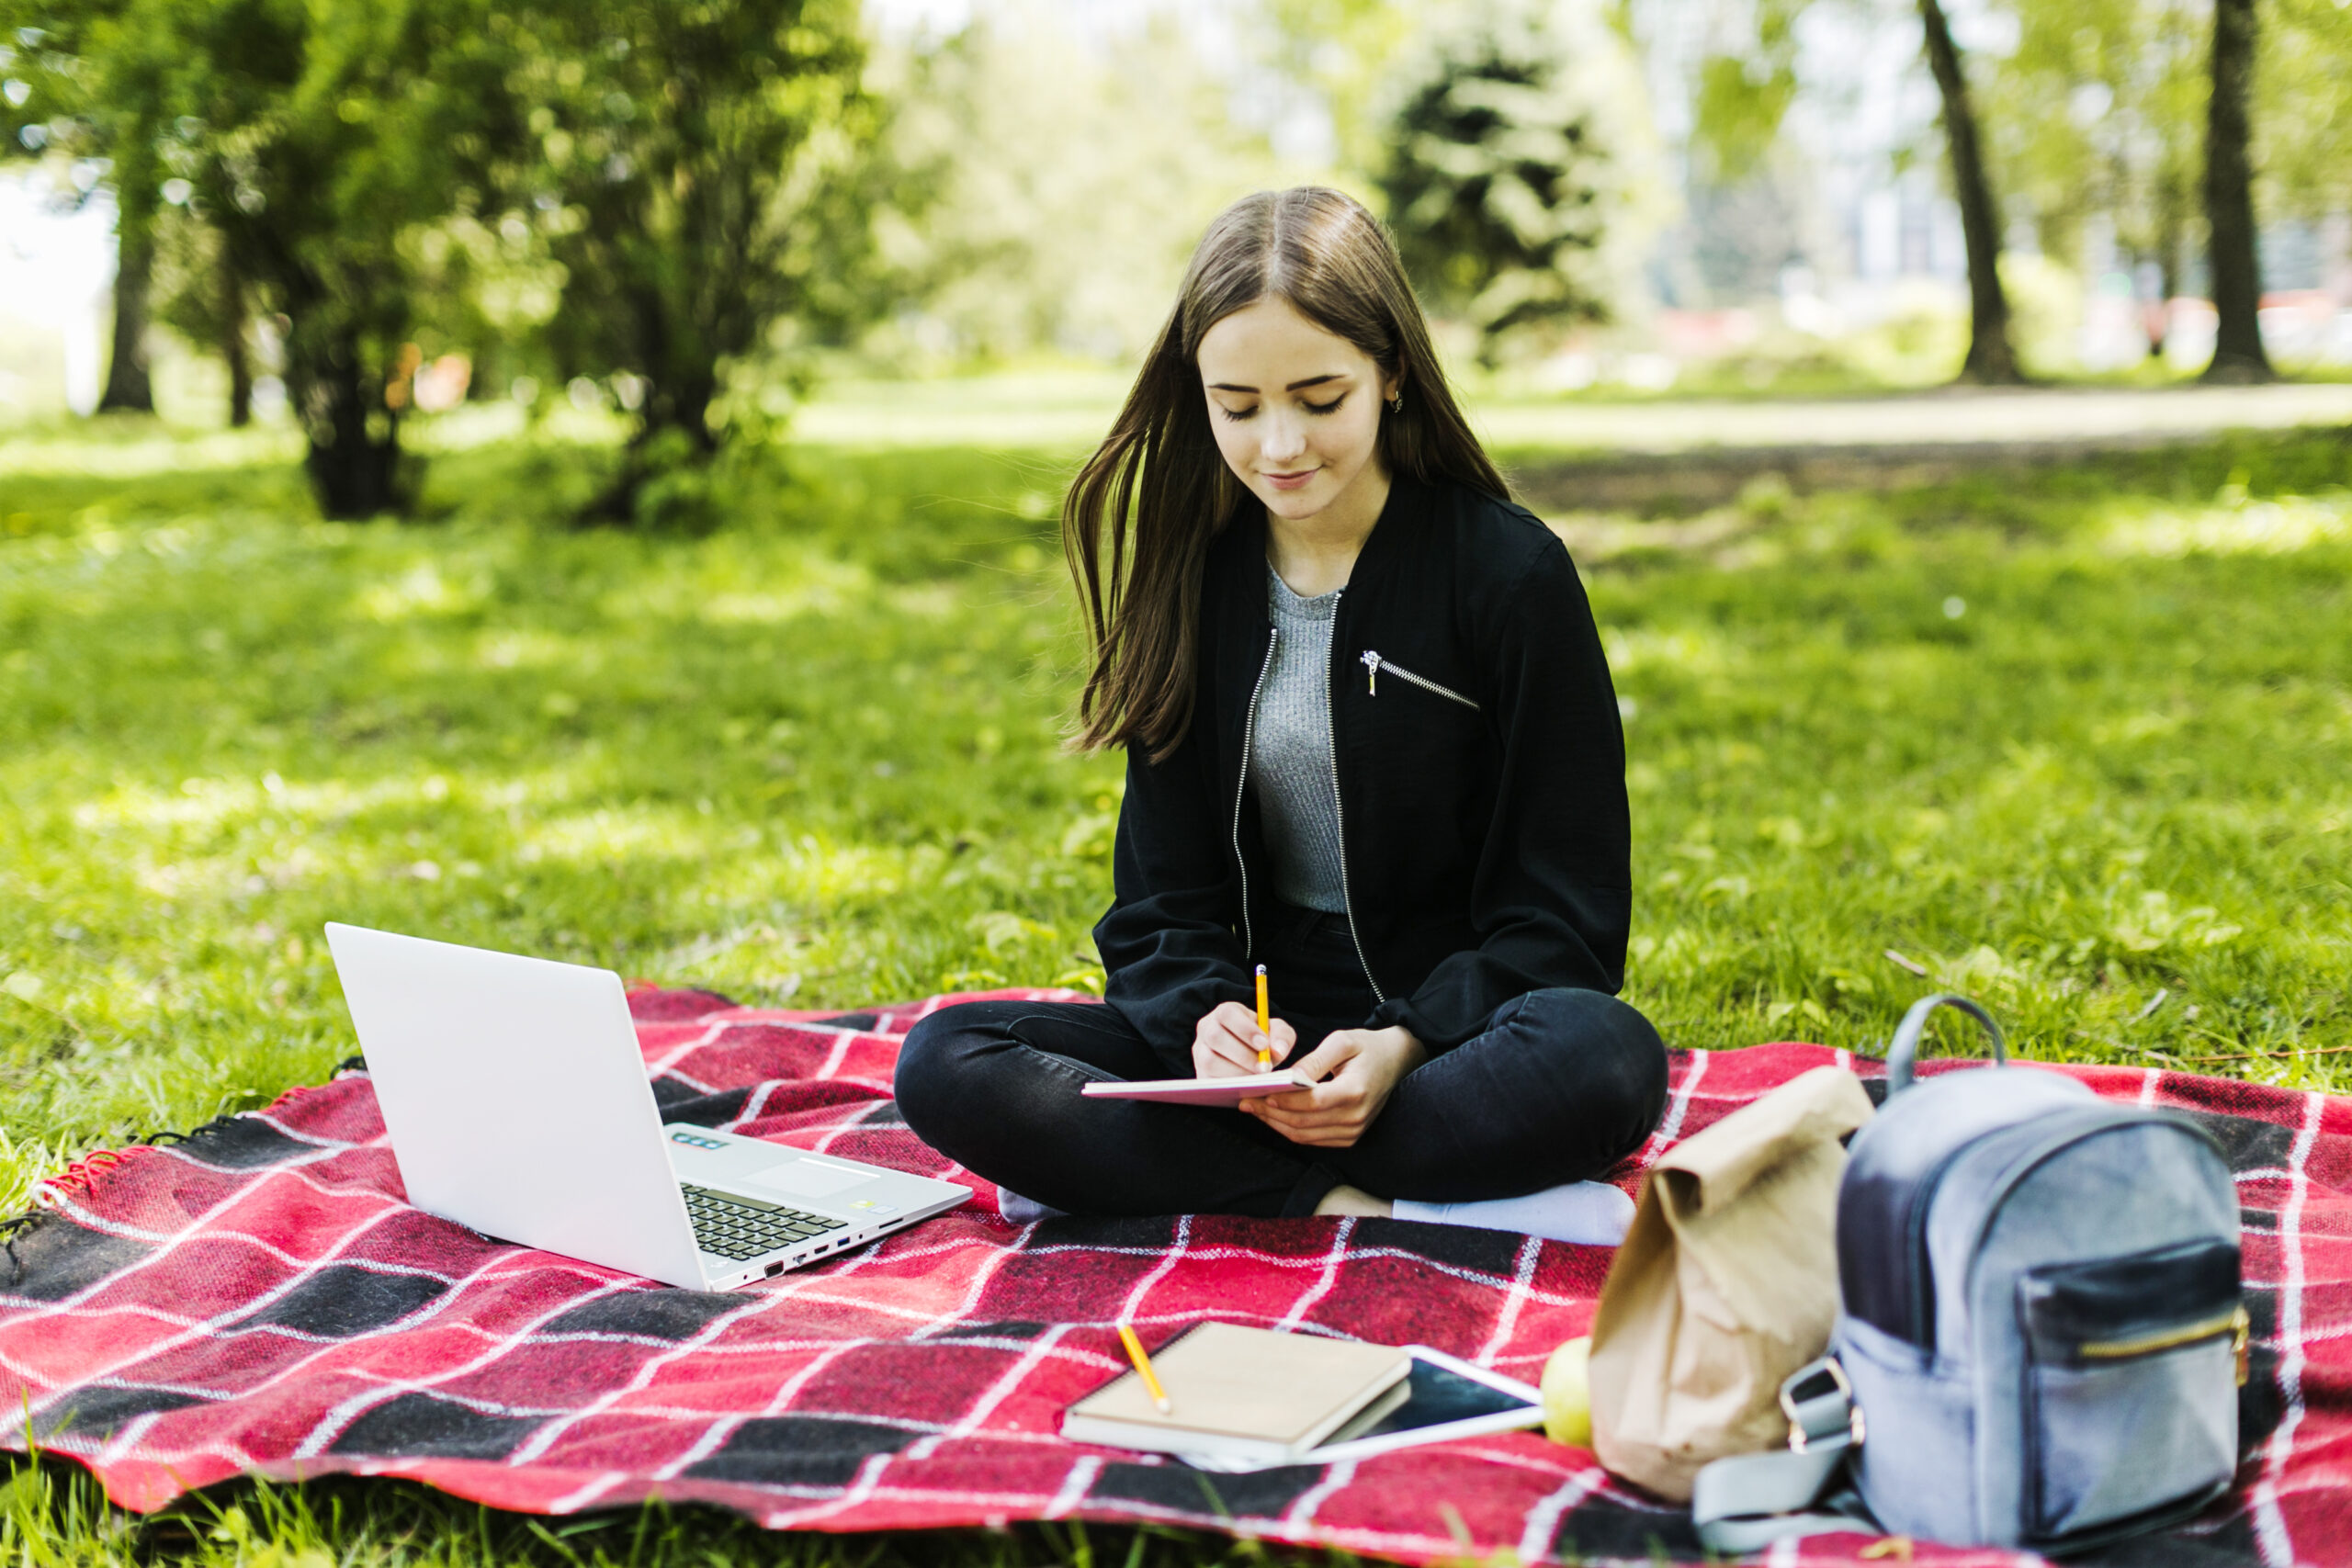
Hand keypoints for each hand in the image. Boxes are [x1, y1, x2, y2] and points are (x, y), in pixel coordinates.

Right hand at [1191, 1001, 1296, 1078]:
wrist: (1250, 1060)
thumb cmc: (1262, 1041)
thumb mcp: (1276, 1033)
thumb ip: (1282, 1036)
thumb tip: (1278, 1051)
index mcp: (1224, 1013)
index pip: (1227, 1014)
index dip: (1245, 1029)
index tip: (1264, 1045)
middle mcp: (1207, 1029)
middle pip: (1216, 1037)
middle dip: (1242, 1055)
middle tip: (1264, 1068)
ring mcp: (1199, 1052)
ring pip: (1209, 1061)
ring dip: (1236, 1072)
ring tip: (1257, 1079)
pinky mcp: (1200, 1074)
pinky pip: (1208, 1081)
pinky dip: (1228, 1085)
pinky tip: (1247, 1087)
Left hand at [1244, 1025, 1425, 1147]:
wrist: (1395, 1061)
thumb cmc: (1367, 1047)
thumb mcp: (1341, 1041)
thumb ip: (1314, 1059)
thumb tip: (1287, 1077)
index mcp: (1355, 1091)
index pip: (1311, 1103)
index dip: (1282, 1100)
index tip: (1257, 1093)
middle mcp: (1356, 1117)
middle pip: (1303, 1123)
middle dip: (1270, 1113)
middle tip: (1245, 1102)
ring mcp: (1354, 1131)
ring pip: (1304, 1136)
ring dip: (1276, 1124)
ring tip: (1254, 1109)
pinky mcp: (1350, 1137)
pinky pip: (1313, 1140)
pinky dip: (1290, 1129)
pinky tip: (1274, 1116)